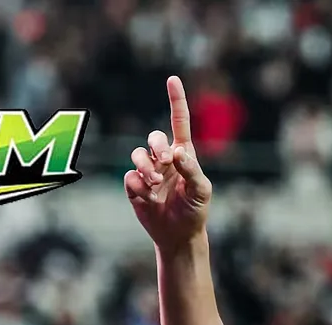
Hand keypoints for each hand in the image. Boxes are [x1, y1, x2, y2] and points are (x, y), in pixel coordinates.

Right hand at [125, 75, 211, 248]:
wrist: (179, 236)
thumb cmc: (195, 211)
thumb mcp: (201, 191)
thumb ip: (192, 170)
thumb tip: (178, 152)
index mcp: (183, 156)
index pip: (179, 123)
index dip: (176, 101)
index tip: (173, 80)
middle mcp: (164, 160)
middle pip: (153, 138)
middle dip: (157, 146)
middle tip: (166, 162)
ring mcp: (148, 172)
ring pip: (137, 155)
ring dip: (145, 166)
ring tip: (155, 182)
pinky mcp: (134, 187)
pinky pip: (129, 178)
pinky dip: (138, 186)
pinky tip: (148, 198)